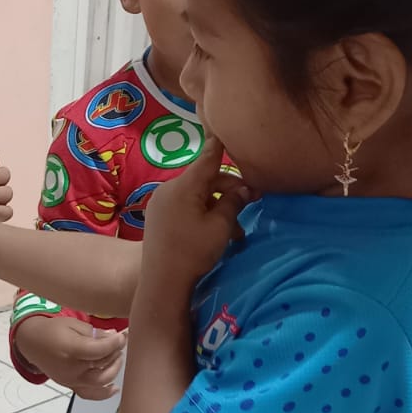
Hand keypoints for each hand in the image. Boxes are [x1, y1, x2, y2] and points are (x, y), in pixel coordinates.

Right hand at [15, 315, 125, 398]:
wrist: (32, 342)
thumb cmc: (52, 330)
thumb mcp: (73, 324)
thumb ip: (95, 333)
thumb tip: (114, 338)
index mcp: (71, 349)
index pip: (100, 350)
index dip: (116, 343)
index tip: (123, 336)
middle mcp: (71, 369)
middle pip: (103, 367)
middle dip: (116, 355)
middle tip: (119, 344)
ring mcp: (71, 380)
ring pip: (100, 382)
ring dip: (113, 370)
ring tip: (116, 358)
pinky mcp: (70, 386)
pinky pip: (89, 394)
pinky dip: (103, 393)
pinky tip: (114, 388)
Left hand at [142, 138, 249, 285]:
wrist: (161, 282)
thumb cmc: (193, 252)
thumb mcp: (220, 226)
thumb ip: (234, 202)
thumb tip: (244, 188)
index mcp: (184, 185)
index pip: (208, 156)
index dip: (222, 143)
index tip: (231, 129)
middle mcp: (169, 188)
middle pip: (205, 178)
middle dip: (229, 188)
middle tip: (253, 200)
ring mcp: (161, 202)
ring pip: (197, 194)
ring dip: (218, 206)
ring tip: (237, 230)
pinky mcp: (159, 216)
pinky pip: (186, 206)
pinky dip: (203, 213)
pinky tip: (218, 232)